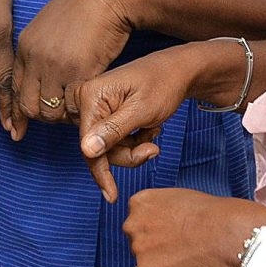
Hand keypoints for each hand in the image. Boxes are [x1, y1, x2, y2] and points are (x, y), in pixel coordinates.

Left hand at [5, 0, 137, 137]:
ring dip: (62, 117)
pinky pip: (74, 106)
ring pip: (51, 111)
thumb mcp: (48, 25)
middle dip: (41, 117)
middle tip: (58, 117)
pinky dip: (80, 111)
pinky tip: (88, 105)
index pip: (12, 89)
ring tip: (76, 110)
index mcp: (24, 46)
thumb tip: (35, 71)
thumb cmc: (84, 8)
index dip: (14, 113)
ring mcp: (56, 66)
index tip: (15, 129)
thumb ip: (37, 49)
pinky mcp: (80, 72)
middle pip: (29, 105)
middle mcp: (35, 58)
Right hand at [76, 45, 207, 201]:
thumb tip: (87, 151)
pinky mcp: (106, 112)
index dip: (101, 172)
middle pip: (99, 149)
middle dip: (128, 153)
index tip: (111, 196)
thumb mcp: (142, 110)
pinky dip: (135, 140)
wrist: (179, 71)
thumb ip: (114, 131)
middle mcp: (87, 100)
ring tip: (153, 131)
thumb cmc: (163, 84)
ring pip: (109, 148)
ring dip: (134, 147)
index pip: (89, 145)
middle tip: (153, 148)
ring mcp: (97, 107)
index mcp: (90, 96)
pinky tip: (148, 126)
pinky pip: (116, 140)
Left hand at [125, 188, 265, 266]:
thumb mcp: (181, 201)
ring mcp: (139, 254)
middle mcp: (133, 227)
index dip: (163, 239)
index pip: (142, 227)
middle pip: (143, 250)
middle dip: (164, 257)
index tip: (179, 244)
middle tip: (189, 260)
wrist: (229, 236)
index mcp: (140, 204)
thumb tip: (169, 231)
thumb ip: (165, 215)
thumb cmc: (217, 218)